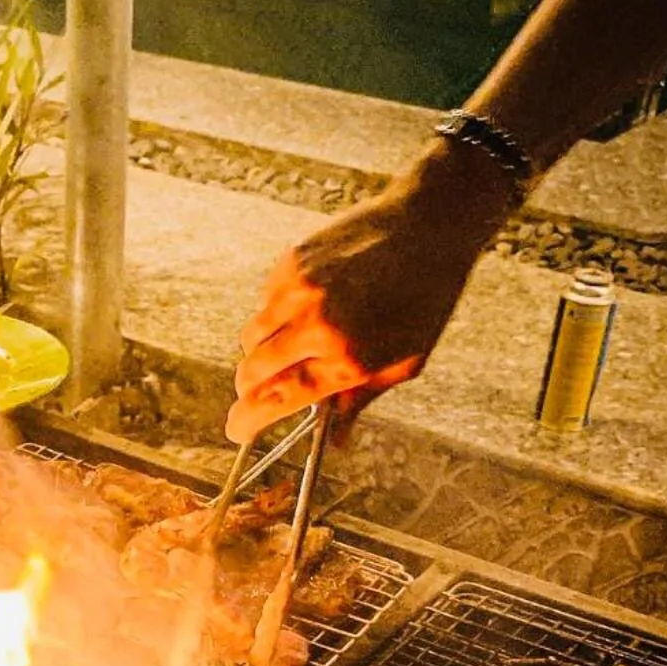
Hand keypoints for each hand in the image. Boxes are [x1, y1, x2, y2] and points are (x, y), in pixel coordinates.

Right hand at [227, 151, 507, 442]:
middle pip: (252, 370)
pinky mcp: (292, 261)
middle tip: (257, 393)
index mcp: (347, 359)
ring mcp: (299, 290)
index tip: (237, 430)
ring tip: (293, 344)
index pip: (279, 399)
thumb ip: (360, 401)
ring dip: (262, 350)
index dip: (249, 420)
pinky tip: (308, 304)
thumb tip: (335, 441)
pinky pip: (264, 301)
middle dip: (249, 388)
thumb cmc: (425, 298)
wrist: (429, 224)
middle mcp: (317, 326)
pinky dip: (276, 313)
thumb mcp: (405, 361)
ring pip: (251, 336)